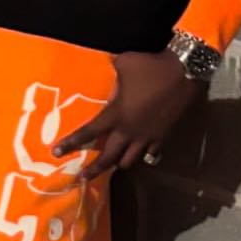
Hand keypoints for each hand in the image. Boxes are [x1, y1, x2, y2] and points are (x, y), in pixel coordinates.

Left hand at [52, 49, 197, 178]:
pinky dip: (143, 156)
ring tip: (112, 164)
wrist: (184, 71)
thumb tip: (104, 68)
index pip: (88, 133)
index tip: (56, 152)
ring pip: (129, 161)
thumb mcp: (123, 64)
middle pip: (108, 158)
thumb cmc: (150, 66)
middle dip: (93, 169)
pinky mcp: (163, 136)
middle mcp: (129, 131)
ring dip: (118, 163)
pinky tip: (140, 154)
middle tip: (81, 177)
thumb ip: (110, 73)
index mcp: (116, 114)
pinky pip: (150, 154)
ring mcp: (147, 136)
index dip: (71, 143)